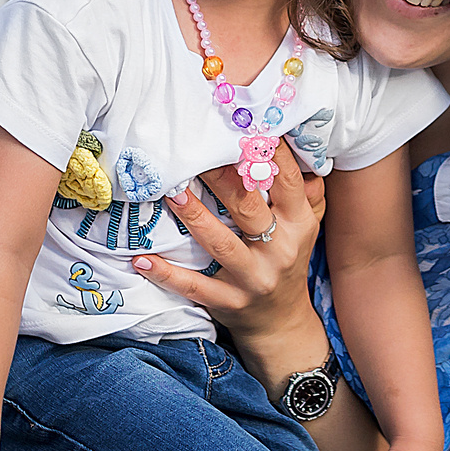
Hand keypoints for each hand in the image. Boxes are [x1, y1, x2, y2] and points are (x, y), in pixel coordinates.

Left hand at [130, 142, 327, 344]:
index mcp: (298, 224)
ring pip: (220, 244)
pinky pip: (195, 286)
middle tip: (196, 151)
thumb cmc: (288, 261)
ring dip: (193, 216)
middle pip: (249, 206)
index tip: (244, 126)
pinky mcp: (229, 302)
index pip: (287, 181)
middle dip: (222, 177)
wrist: (283, 324)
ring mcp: (253, 278)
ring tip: (170, 191)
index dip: (268, 152)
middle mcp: (279, 249)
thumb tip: (294, 145)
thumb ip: (307, 191)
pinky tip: (142, 260)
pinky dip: (167, 274)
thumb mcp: (306, 227)